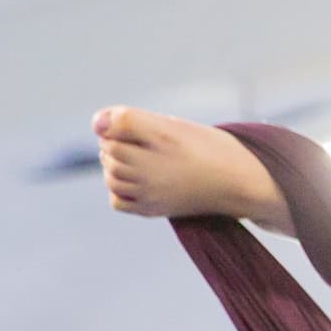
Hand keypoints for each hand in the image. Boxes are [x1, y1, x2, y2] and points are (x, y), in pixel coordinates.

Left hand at [90, 106, 289, 225]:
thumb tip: (95, 125)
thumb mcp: (170, 124)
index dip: (115, 123)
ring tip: (136, 161)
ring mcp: (151, 194)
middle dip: (114, 144)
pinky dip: (118, 191)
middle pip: (108, 153)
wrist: (236, 182)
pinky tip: (134, 183)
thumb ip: (130, 120)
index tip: (135, 127)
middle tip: (140, 144)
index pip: (110, 128)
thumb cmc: (204, 148)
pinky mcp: (153, 210)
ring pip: (110, 177)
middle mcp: (152, 169)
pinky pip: (117, 201)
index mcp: (158, 139)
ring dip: (113, 166)